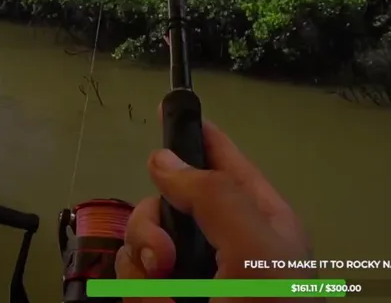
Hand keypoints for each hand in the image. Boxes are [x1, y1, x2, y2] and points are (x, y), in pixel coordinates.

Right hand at [113, 112, 310, 302]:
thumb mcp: (256, 250)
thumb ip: (215, 198)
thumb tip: (163, 159)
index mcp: (259, 220)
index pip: (223, 161)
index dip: (196, 133)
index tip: (165, 106)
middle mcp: (221, 242)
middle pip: (165, 201)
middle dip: (152, 226)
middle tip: (165, 258)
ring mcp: (192, 272)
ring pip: (141, 238)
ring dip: (142, 263)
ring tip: (164, 294)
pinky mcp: (165, 295)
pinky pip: (131, 276)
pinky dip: (138, 290)